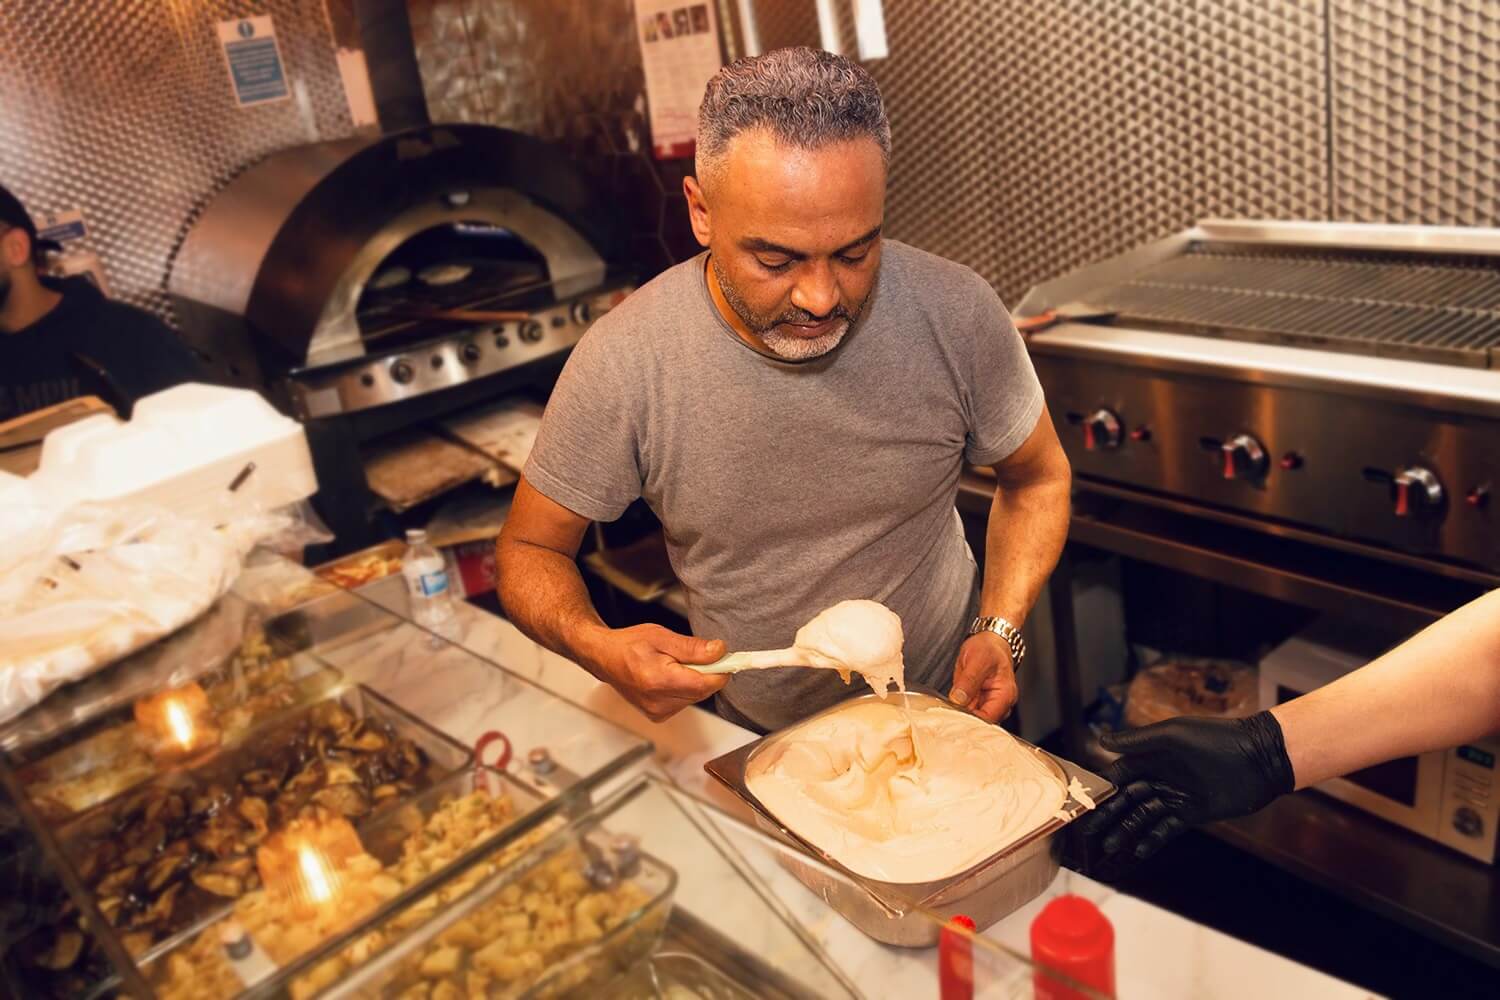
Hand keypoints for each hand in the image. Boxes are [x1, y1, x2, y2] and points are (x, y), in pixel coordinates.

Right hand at [583, 623, 727, 721]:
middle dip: (707, 672)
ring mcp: (658, 712)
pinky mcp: (658, 715)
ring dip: (695, 680)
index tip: (728, 658)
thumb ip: (693, 648)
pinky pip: (686, 701)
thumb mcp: (662, 636)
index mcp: (658, 680)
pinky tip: (670, 676)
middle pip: (703, 690)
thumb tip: (720, 651)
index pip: (705, 684)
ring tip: (675, 664)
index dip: (721, 670)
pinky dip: (685, 688)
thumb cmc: (629, 645)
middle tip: (694, 654)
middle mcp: (658, 702)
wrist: (605, 658)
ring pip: (696, 696)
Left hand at [949, 631, 1017, 721]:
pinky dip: (958, 711)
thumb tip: (958, 699)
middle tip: (946, 718)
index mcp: (1005, 694)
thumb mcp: (977, 659)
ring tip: (946, 714)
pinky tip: (949, 709)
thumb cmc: (989, 647)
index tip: (953, 718)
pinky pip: (968, 711)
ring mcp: (989, 703)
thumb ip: (968, 681)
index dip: (971, 721)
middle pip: (982, 723)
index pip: (988, 718)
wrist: (990, 640)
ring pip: (974, 719)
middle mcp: (1000, 703)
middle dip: (964, 721)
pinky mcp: (978, 701)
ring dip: (960, 717)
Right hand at [1078, 712, 1294, 876]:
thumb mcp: (1174, 734)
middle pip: (1126, 800)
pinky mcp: (1191, 813)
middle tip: (1088, 834)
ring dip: (1125, 831)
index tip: (1083, 805)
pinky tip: (1137, 850)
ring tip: (1108, 848)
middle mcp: (1159, 777)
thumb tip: (1102, 739)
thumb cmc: (1217, 739)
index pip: (1117, 776)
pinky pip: (1166, 829)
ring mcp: (1175, 797)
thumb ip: (1139, 741)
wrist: (1260, 758)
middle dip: (1107, 817)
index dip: (1101, 791)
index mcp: (1151, 756)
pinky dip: (1152, 840)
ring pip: (1143, 817)